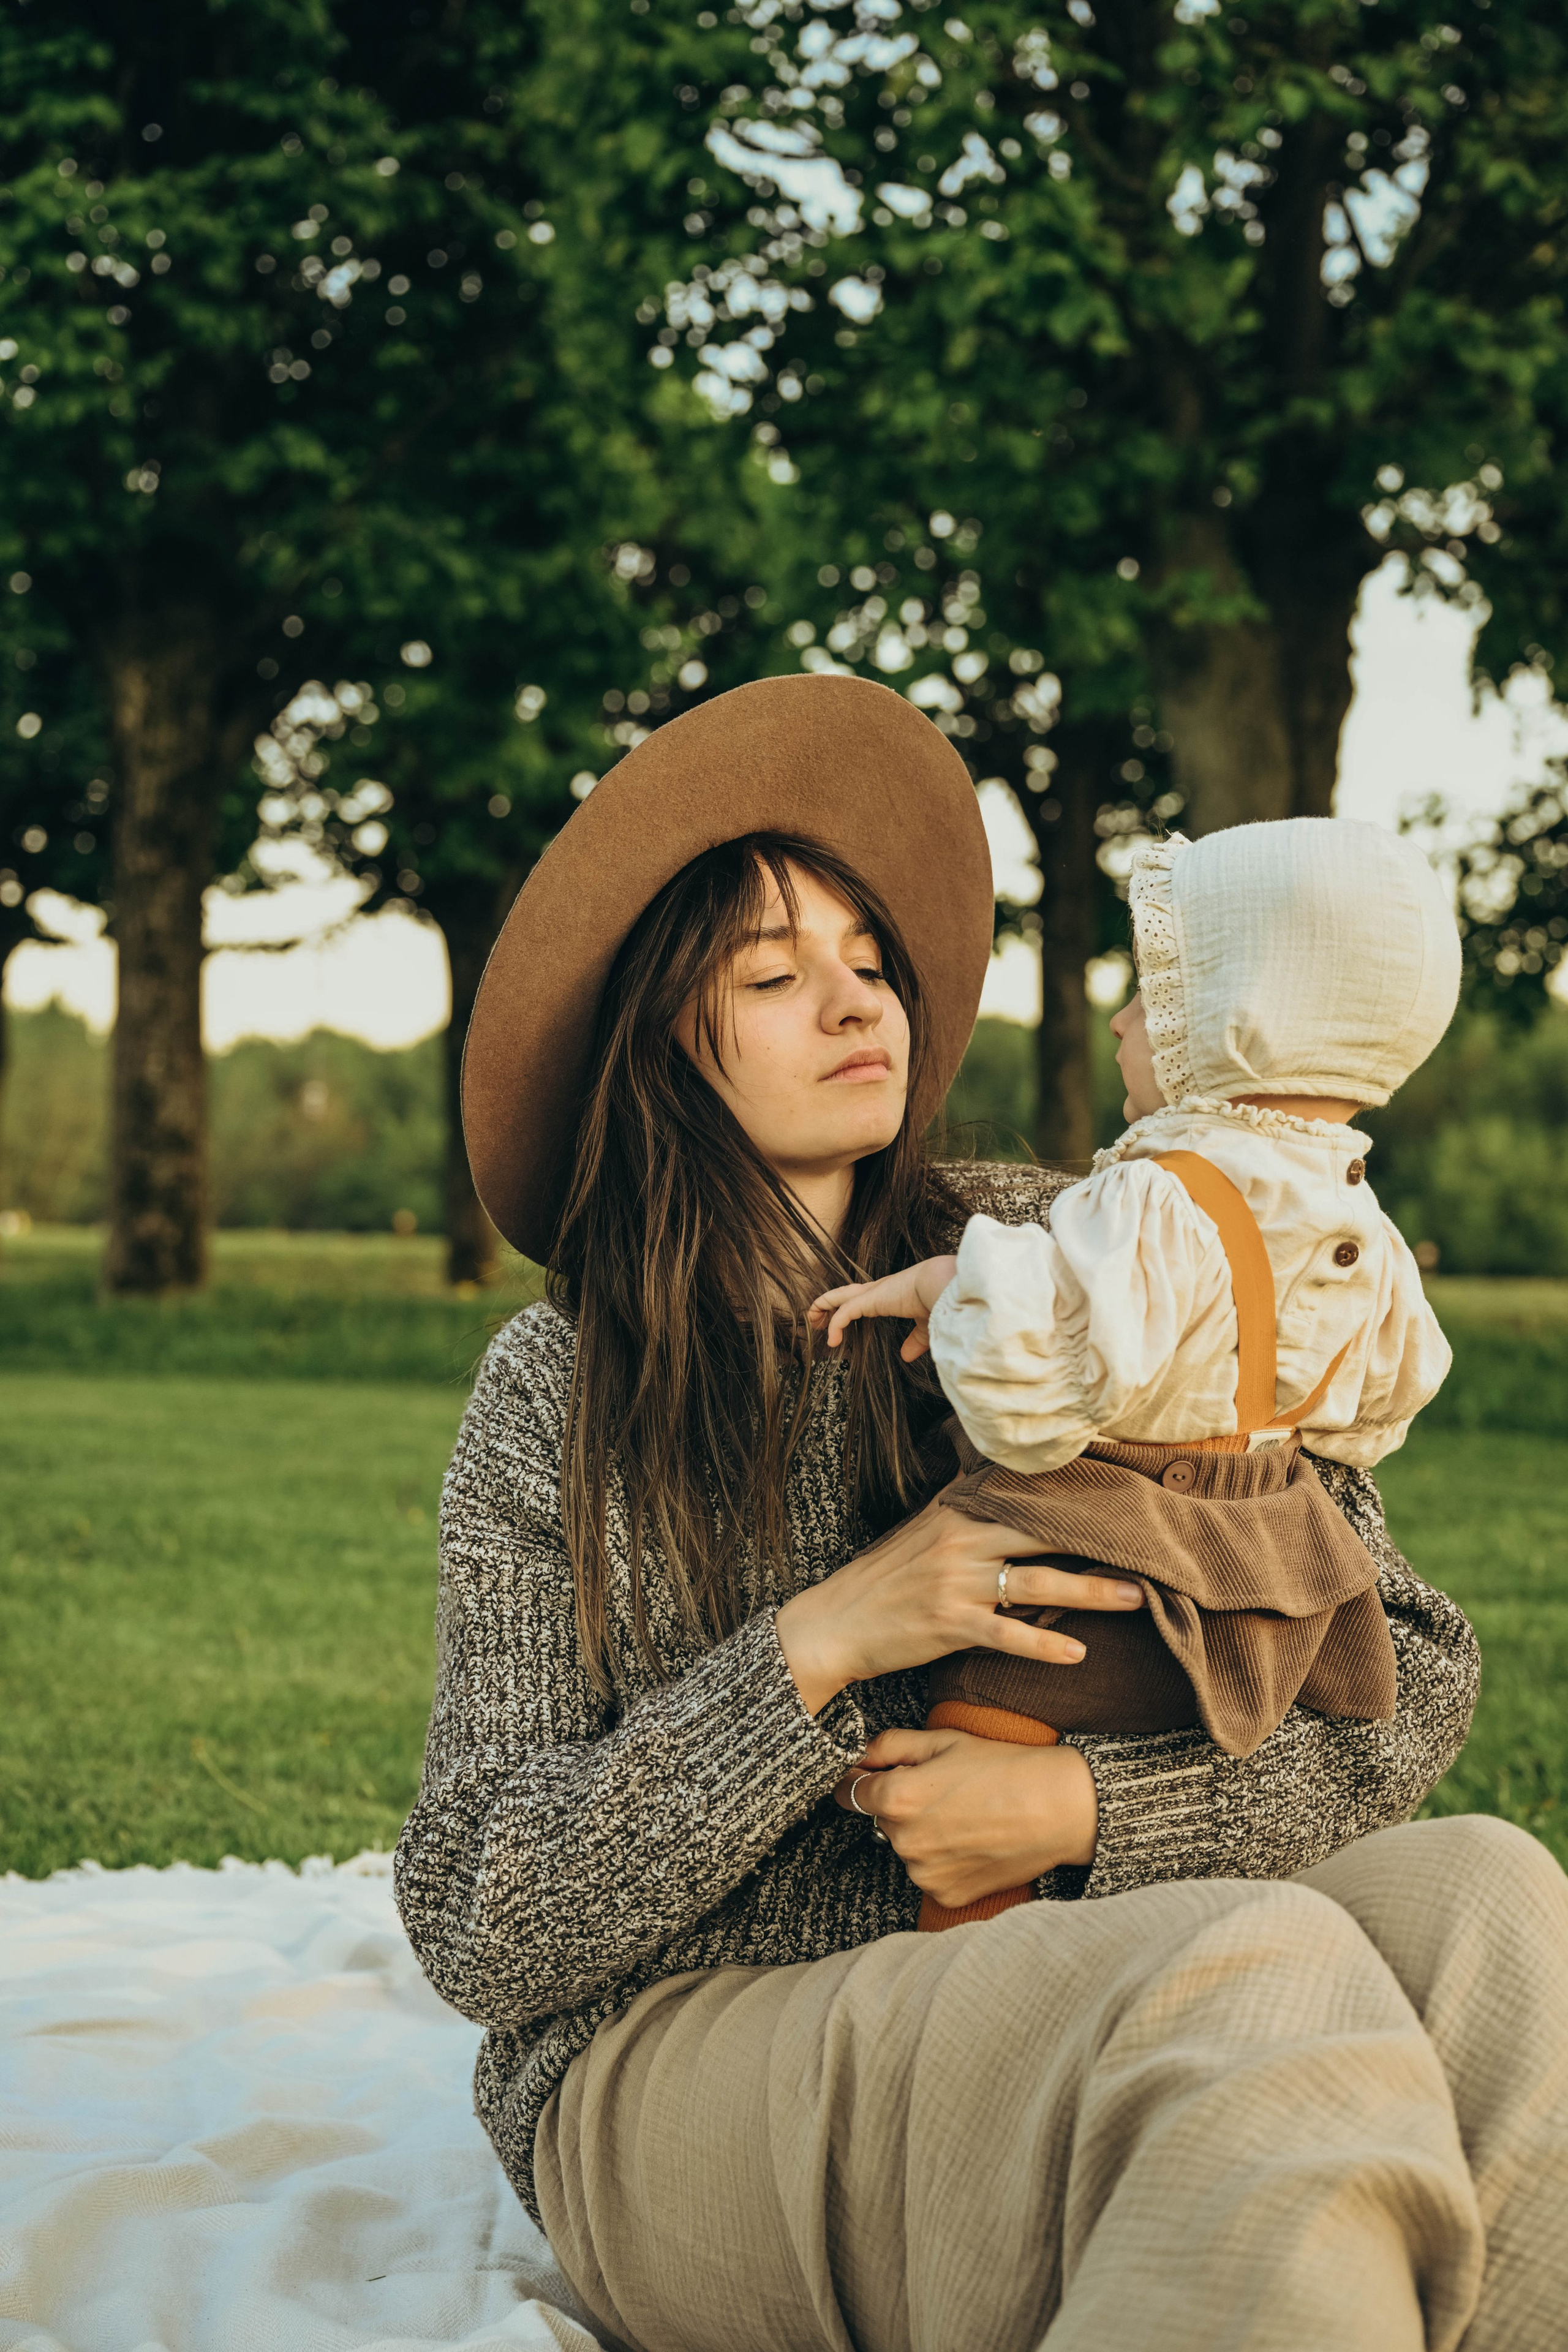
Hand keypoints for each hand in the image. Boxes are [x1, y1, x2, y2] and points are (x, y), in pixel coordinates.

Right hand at [775, 1494, 1143, 1715]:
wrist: (836, 1623)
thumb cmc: (884, 1579)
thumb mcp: (923, 1529)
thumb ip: (964, 1505)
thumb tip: (998, 1474)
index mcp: (958, 1513)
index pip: (1029, 1499)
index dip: (1078, 1498)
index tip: (1125, 1495)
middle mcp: (960, 1541)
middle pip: (1045, 1536)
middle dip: (1100, 1542)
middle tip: (1151, 1545)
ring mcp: (955, 1583)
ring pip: (1037, 1584)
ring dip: (1092, 1592)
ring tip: (1137, 1597)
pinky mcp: (949, 1624)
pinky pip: (1007, 1636)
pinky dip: (1043, 1646)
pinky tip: (1077, 1654)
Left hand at [810, 1254, 958, 1361]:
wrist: (944, 1285)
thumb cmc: (939, 1302)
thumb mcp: (925, 1326)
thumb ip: (915, 1340)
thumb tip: (906, 1356)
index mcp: (889, 1294)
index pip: (861, 1298)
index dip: (847, 1308)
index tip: (838, 1323)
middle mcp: (878, 1290)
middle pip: (843, 1294)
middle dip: (827, 1304)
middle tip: (815, 1319)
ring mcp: (872, 1293)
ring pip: (837, 1297)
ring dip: (822, 1307)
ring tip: (812, 1322)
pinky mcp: (869, 1299)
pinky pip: (844, 1313)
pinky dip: (835, 1325)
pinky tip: (832, 1341)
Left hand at [838, 1727, 1098, 1903]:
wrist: (1057, 1809)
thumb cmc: (1003, 1768)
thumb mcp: (943, 1740)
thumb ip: (889, 1745)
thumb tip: (858, 1756)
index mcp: (896, 1798)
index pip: (850, 1792)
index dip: (861, 1779)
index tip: (873, 1775)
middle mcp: (904, 1842)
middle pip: (882, 1819)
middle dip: (901, 1804)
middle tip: (944, 1789)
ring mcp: (925, 1874)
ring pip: (907, 1847)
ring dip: (922, 1833)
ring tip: (965, 1815)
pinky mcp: (946, 1895)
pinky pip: (930, 1873)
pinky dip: (944, 1859)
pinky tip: (972, 1841)